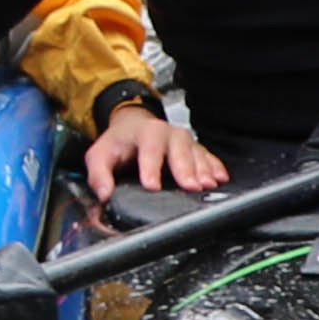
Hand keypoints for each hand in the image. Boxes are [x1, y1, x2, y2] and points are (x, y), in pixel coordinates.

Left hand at [87, 99, 223, 196]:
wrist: (133, 125)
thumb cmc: (119, 143)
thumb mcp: (100, 155)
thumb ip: (99, 175)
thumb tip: (104, 194)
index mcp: (144, 132)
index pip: (149, 148)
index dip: (151, 166)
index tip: (152, 185)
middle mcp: (168, 133)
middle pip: (179, 149)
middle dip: (185, 168)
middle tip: (189, 187)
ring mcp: (184, 140)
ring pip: (197, 153)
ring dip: (203, 170)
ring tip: (207, 185)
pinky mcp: (195, 149)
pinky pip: (209, 156)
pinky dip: (215, 167)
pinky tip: (220, 178)